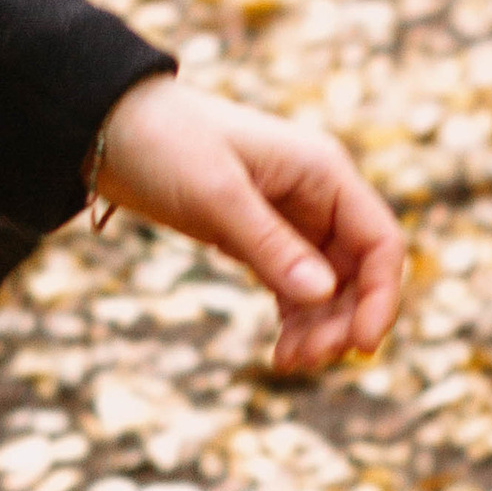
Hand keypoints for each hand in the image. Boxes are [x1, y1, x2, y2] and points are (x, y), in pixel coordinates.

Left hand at [88, 77, 405, 373]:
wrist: (110, 128)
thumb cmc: (165, 143)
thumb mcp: (217, 195)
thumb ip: (271, 245)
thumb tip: (324, 295)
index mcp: (323, 172)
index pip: (380, 242)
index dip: (381, 297)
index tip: (360, 347)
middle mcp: (318, 196)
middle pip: (359, 273)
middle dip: (343, 321)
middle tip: (305, 361)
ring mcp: (292, 219)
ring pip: (329, 288)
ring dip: (319, 329)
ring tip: (288, 362)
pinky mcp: (260, 238)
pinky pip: (295, 288)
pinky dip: (295, 322)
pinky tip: (279, 353)